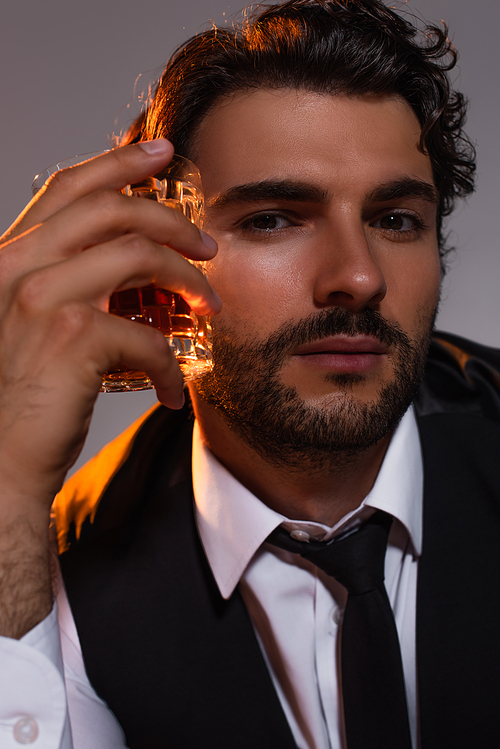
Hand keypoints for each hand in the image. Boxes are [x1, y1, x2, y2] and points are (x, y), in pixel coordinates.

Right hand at [0, 141, 219, 635]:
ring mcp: (43, 298)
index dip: (117, 163)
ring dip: (187, 278)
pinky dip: (170, 365)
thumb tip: (123, 273)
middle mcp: (20, 267)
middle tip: (207, 241)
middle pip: (111, 209)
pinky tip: (172, 389)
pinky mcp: (72, 338)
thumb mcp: (25, 325)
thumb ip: (61, 288)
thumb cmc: (15, 399)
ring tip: (209, 304)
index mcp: (9, 259)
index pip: (66, 189)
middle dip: (170, 215)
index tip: (161, 150)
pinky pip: (147, 336)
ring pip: (139, 254)